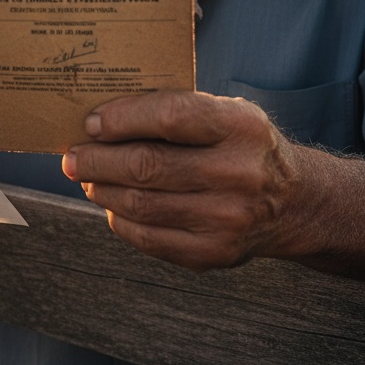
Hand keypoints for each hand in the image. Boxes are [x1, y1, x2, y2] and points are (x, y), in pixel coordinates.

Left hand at [61, 90, 301, 271]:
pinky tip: (112, 203)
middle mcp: (237, 173)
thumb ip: (174, 110)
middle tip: (72, 155)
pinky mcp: (213, 254)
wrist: (293, 203)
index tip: (91, 123)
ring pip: (140, 204)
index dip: (121, 119)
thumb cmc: (241, 146)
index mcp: (240, 127)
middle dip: (96, 159)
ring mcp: (226, 219)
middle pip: (146, 166)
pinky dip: (119, 219)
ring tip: (86, 177)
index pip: (169, 116)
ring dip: (101, 189)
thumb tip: (101, 120)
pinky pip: (148, 237)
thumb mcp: (226, 112)